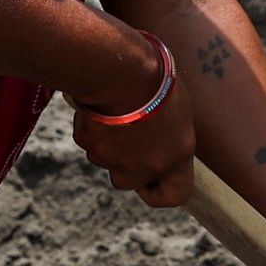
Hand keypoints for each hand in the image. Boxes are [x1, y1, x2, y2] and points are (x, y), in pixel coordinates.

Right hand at [67, 34, 194, 197]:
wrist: (123, 69)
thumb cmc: (156, 82)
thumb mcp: (176, 111)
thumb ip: (168, 138)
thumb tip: (158, 143)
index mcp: (176, 158)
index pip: (175, 196)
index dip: (161, 191)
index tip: (152, 179)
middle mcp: (145, 167)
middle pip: (128, 181)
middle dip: (125, 163)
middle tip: (128, 134)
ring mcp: (114, 159)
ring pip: (105, 158)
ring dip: (108, 141)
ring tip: (116, 110)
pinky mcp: (91, 145)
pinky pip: (89, 140)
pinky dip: (92, 127)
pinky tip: (100, 105)